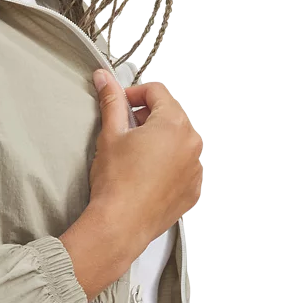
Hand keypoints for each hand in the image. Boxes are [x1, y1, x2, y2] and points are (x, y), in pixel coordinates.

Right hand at [58, 68, 203, 300]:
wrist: (120, 224)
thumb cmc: (116, 183)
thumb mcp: (110, 134)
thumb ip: (111, 100)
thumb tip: (105, 78)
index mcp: (175, 123)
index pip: (157, 91)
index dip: (134, 93)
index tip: (121, 103)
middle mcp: (192, 143)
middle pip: (171, 114)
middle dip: (148, 117)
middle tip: (124, 131)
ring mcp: (196, 168)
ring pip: (178, 141)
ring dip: (159, 141)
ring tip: (135, 156)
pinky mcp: (193, 190)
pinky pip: (183, 167)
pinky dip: (168, 165)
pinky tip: (146, 175)